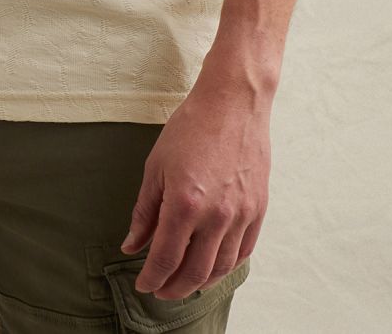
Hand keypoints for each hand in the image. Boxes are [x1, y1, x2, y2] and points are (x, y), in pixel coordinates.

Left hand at [119, 82, 270, 300]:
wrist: (233, 101)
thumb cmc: (192, 126)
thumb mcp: (156, 166)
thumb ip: (144, 211)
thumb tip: (132, 245)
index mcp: (184, 204)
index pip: (165, 258)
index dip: (152, 278)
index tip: (143, 284)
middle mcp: (216, 216)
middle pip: (194, 272)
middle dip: (173, 288)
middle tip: (161, 290)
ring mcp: (241, 214)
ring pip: (221, 268)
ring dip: (200, 282)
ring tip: (185, 282)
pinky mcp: (258, 208)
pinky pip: (244, 251)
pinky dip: (227, 266)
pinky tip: (213, 265)